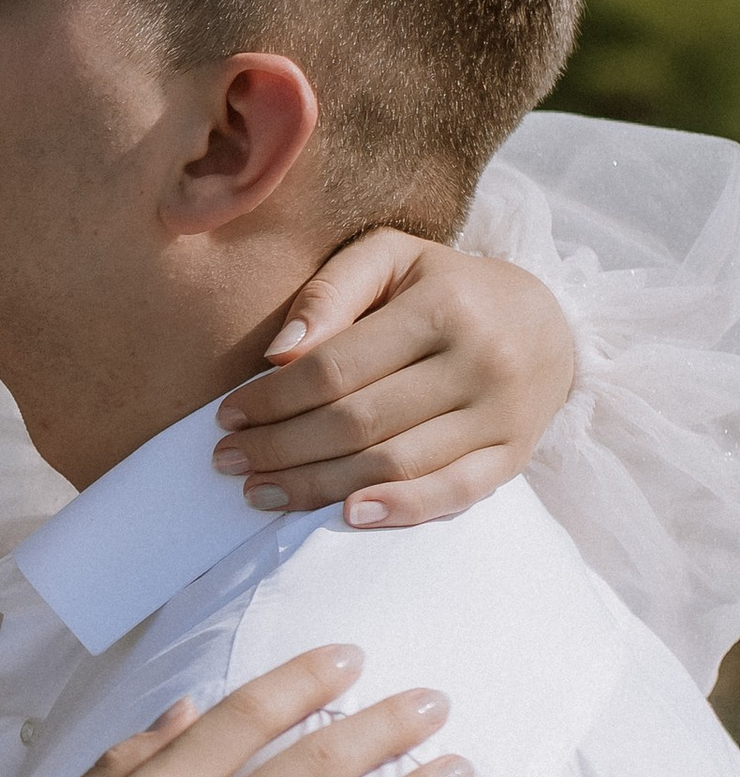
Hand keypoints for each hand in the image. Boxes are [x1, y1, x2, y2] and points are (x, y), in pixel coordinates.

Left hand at [210, 235, 575, 524]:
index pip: (337, 366)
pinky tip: (345, 516)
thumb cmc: (447, 288)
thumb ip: (331, 291)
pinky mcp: (515, 455)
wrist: (548, 321)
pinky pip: (453, 493)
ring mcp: (500, 413)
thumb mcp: (391, 259)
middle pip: (358, 421)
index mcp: (442, 306)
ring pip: (394, 463)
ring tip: (260, 492)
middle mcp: (479, 361)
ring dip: (317, 486)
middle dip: (281, 448)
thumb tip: (279, 353)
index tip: (228, 416)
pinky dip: (398, 509)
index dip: (274, 398)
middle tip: (229, 461)